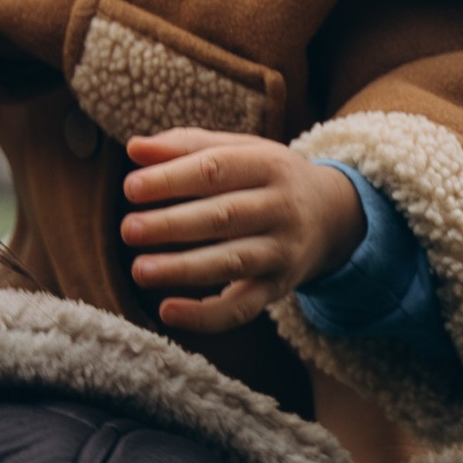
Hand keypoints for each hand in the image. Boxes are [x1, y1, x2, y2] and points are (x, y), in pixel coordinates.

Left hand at [118, 129, 362, 334]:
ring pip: (232, 263)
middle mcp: (281, 208)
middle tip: (129, 229)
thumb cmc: (266, 177)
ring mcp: (282, 252)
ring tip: (139, 269)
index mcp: (268, 165)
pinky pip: (243, 308)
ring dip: (183, 269)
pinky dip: (205, 315)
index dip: (173, 179)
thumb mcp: (239, 150)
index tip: (131, 188)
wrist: (332, 215)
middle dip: (173, 225)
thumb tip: (135, 149)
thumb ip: (186, 146)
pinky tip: (167, 311)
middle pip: (224, 217)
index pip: (216, 169)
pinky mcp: (277, 288)